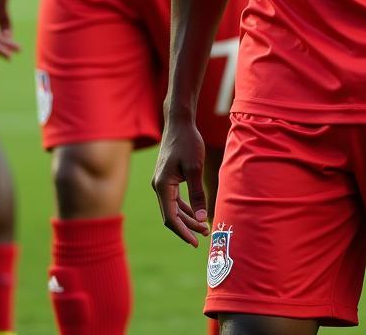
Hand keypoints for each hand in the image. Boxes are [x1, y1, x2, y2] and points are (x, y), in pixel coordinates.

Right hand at [152, 116, 209, 246]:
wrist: (179, 123)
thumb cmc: (188, 142)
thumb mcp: (195, 168)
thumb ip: (197, 193)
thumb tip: (201, 218)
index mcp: (162, 186)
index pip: (170, 217)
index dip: (183, 232)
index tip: (195, 242)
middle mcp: (159, 187)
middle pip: (172, 215)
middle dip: (188, 226)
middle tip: (205, 235)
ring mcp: (162, 183)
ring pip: (173, 208)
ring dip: (187, 218)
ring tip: (204, 228)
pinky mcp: (167, 178)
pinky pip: (175, 199)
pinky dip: (185, 207)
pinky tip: (196, 213)